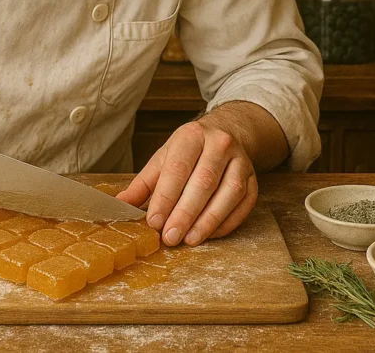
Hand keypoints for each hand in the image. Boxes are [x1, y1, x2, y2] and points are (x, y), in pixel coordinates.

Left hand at [117, 120, 257, 246]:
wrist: (227, 134)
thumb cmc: (190, 152)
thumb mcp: (163, 159)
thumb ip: (143, 184)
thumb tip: (120, 205)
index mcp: (192, 136)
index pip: (178, 168)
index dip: (165, 197)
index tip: (154, 221)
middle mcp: (220, 144)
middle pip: (203, 182)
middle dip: (185, 213)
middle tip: (170, 237)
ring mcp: (241, 161)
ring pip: (228, 193)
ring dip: (208, 220)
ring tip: (189, 239)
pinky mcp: (254, 179)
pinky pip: (244, 203)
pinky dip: (227, 222)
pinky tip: (210, 234)